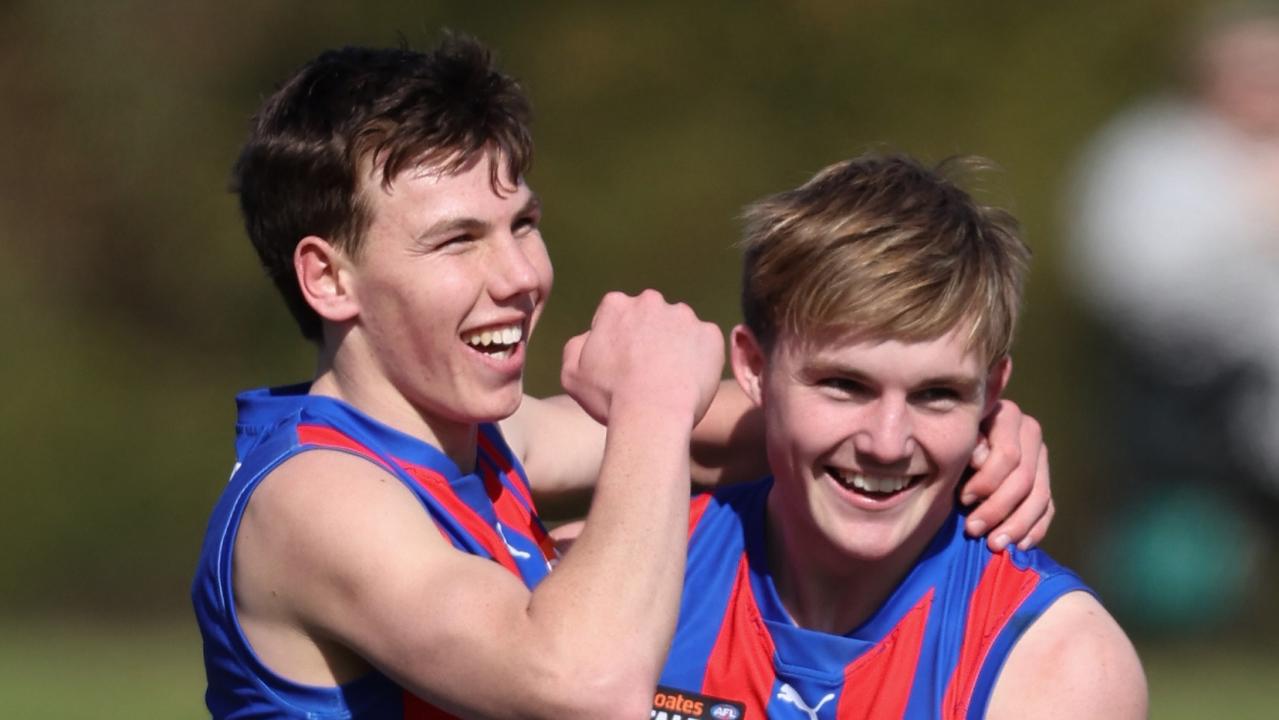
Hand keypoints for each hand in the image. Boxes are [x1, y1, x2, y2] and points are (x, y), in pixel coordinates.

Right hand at [561, 290, 724, 426]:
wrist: (653, 416)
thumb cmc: (610, 397)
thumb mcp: (572, 373)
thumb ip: (578, 346)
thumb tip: (591, 337)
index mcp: (616, 305)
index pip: (616, 314)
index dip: (618, 339)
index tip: (622, 363)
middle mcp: (650, 301)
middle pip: (650, 316)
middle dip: (649, 336)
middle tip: (648, 370)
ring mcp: (684, 316)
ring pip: (679, 328)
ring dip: (676, 345)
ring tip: (671, 378)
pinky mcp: (710, 334)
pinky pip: (705, 343)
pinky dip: (700, 358)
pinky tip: (690, 380)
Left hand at [959, 399, 1052, 551]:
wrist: (958, 442)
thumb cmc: (951, 439)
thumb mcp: (956, 439)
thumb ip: (968, 446)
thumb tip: (981, 458)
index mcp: (1009, 416)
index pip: (1008, 454)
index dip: (987, 481)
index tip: (963, 499)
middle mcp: (1031, 433)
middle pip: (1024, 479)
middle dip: (998, 508)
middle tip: (973, 529)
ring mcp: (1041, 458)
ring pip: (1039, 497)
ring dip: (1017, 525)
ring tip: (995, 544)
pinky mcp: (1046, 481)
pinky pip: (1048, 508)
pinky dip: (1035, 529)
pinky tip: (1020, 545)